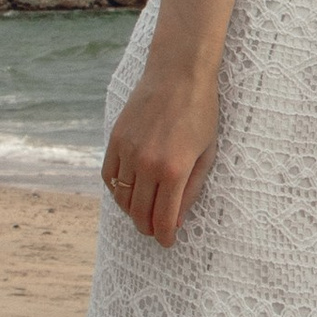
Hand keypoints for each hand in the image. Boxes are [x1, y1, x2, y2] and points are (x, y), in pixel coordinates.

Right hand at [103, 69, 218, 247]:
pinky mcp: (115, 139)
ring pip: (122, 198)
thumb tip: (177, 220)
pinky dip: (117, 191)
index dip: (164, 236)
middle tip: (156, 231)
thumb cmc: (201, 112)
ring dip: (131, 212)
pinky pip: (109, 177)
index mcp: (174, 169)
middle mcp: (147, 163)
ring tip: (143, 214)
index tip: (167, 242)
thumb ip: (191, 190)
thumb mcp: (206, 153)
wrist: (178, 73)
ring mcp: (128, 151)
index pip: (162, 218)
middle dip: (148, 228)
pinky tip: (129, 192)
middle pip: (139, 213)